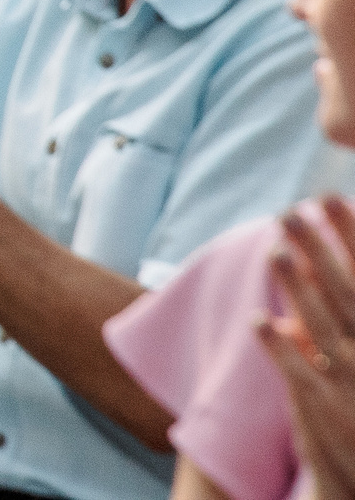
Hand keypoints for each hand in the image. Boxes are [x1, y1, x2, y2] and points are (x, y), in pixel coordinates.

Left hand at [255, 195, 354, 499]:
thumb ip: (343, 307)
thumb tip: (303, 269)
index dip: (353, 236)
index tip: (331, 196)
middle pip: (346, 291)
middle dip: (321, 248)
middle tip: (293, 208)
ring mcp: (353, 379)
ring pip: (323, 326)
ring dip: (299, 289)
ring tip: (276, 251)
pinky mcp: (327, 408)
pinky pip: (301, 373)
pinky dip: (282, 348)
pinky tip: (259, 320)